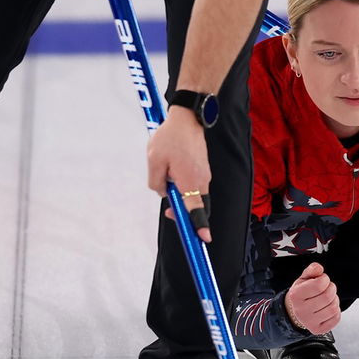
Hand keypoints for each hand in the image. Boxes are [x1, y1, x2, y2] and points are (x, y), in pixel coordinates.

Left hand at [150, 110, 211, 241]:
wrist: (187, 119)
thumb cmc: (170, 138)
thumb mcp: (154, 161)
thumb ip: (156, 183)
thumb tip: (165, 194)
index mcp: (189, 182)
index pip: (197, 211)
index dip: (200, 227)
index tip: (204, 239)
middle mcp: (201, 181)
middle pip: (198, 209)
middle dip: (185, 216)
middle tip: (169, 211)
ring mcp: (205, 175)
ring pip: (196, 197)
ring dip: (183, 198)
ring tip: (168, 178)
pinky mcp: (204, 170)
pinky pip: (197, 187)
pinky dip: (187, 188)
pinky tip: (174, 172)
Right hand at [284, 262, 339, 333]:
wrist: (296, 312)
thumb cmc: (302, 293)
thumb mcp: (303, 279)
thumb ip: (311, 270)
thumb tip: (319, 268)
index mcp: (295, 295)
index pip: (319, 285)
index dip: (325, 279)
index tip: (322, 279)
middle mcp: (300, 310)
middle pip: (328, 296)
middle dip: (331, 288)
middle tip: (327, 288)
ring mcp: (309, 322)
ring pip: (333, 308)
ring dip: (334, 300)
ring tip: (328, 298)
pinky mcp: (317, 330)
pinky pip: (336, 318)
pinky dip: (336, 311)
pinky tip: (328, 308)